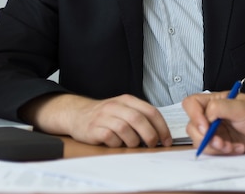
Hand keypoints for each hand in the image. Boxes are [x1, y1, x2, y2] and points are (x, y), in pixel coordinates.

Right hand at [22, 94, 171, 147]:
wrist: (78, 114)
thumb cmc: (106, 115)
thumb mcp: (124, 109)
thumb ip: (141, 117)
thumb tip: (161, 134)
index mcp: (128, 100)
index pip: (151, 111)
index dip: (162, 127)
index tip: (167, 139)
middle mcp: (116, 106)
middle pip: (139, 119)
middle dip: (150, 135)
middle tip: (153, 144)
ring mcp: (103, 116)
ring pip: (125, 129)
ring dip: (133, 141)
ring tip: (133, 144)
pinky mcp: (93, 128)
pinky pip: (110, 137)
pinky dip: (117, 143)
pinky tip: (117, 143)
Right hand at [182, 92, 244, 154]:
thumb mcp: (242, 107)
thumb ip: (220, 108)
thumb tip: (205, 116)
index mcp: (216, 101)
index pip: (192, 103)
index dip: (194, 115)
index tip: (205, 127)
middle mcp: (214, 115)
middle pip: (193, 126)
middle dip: (206, 137)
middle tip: (220, 141)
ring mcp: (217, 130)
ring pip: (201, 141)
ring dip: (215, 147)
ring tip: (231, 146)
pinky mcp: (223, 143)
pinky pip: (213, 151)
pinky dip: (223, 152)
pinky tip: (238, 148)